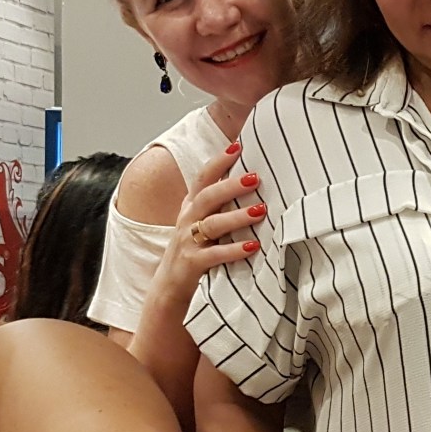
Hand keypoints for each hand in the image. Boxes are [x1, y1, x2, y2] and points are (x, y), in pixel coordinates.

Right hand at [149, 142, 267, 307]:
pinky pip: (214, 254)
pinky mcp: (192, 263)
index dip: (218, 162)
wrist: (170, 285)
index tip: (238, 146)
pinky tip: (253, 247)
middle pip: (208, 197)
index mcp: (191, 207)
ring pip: (212, 224)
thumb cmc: (195, 249)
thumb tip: (254, 183)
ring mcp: (188, 241)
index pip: (203, 178)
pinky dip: (234, 250)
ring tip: (260, 210)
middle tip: (256, 177)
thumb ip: (221, 204)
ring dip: (237, 217)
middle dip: (231, 186)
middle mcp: (188, 220)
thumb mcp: (203, 222)